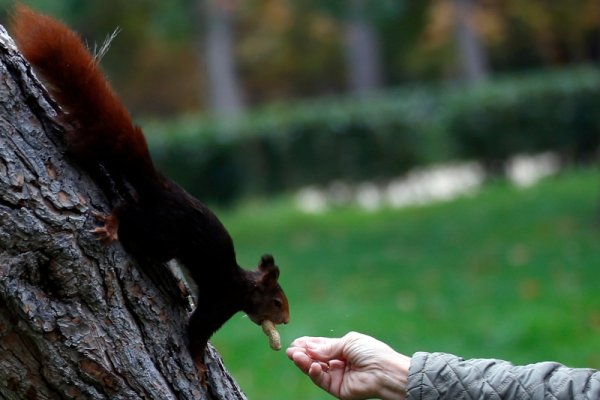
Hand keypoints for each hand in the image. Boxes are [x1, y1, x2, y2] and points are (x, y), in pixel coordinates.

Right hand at [286, 332, 410, 399]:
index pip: (321, 347)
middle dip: (303, 353)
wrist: (384, 371)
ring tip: (296, 356)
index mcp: (343, 349)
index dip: (308, 344)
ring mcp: (338, 376)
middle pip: (315, 358)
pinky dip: (315, 373)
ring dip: (305, 362)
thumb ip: (327, 347)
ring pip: (316, 370)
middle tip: (291, 350)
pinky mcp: (338, 389)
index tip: (296, 342)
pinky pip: (322, 381)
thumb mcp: (348, 343)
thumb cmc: (371, 352)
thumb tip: (307, 346)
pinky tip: (313, 366)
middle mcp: (338, 362)